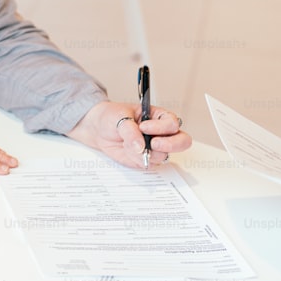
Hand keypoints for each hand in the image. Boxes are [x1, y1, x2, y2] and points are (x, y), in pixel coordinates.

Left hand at [66, 100, 191, 168]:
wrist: (98, 129)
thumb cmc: (111, 116)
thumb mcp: (120, 117)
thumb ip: (131, 131)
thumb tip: (141, 147)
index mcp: (159, 116)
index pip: (172, 123)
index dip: (161, 127)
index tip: (143, 126)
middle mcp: (162, 132)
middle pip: (182, 141)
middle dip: (170, 144)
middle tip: (153, 143)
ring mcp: (156, 147)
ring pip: (164, 155)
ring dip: (147, 152)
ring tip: (129, 144)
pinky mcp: (146, 159)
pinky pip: (149, 163)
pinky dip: (137, 159)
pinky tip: (127, 150)